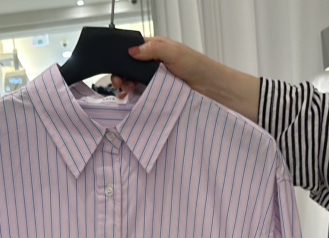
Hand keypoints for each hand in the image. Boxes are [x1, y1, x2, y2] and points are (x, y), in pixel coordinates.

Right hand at [112, 37, 260, 122]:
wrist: (213, 90)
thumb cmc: (198, 67)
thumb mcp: (174, 52)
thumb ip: (152, 49)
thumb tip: (131, 51)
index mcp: (157, 49)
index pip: (133, 49)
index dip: (123, 55)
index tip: (116, 64)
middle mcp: (154, 64)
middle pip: (130, 67)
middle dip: (122, 73)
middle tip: (119, 81)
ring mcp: (156, 81)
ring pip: (134, 81)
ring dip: (126, 85)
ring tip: (124, 90)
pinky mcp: (159, 96)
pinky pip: (142, 96)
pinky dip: (134, 97)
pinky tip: (129, 98)